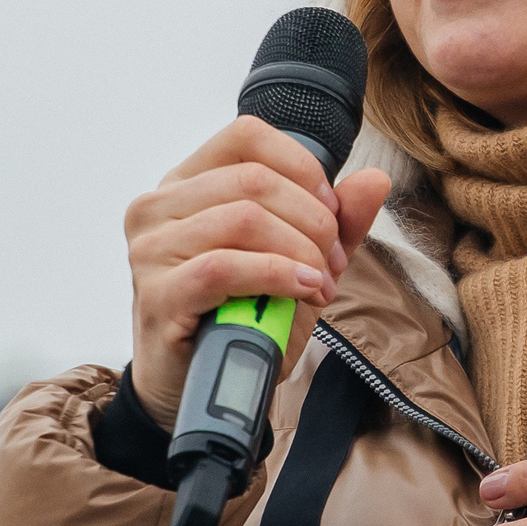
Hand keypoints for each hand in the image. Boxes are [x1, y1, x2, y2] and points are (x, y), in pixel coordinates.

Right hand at [125, 116, 391, 428]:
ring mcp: (151, 249)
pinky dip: (276, 276)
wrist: (204, 389)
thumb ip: (335, 221)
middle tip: (333, 264)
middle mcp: (158, 206)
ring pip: (244, 219)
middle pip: (254, 180)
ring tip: (319, 284)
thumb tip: (375, 179)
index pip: (247, 136)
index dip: (303, 169)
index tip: (332, 214)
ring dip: (299, 252)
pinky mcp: (156, 293)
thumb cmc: (243, 318)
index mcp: (187, 183)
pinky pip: (225, 268)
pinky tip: (302, 290)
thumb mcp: (298, 262)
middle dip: (313, 221)